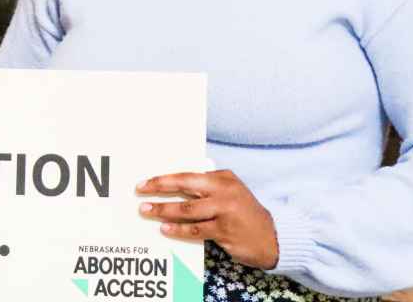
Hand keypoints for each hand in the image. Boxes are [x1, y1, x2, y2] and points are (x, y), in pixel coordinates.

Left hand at [138, 170, 278, 268]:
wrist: (271, 237)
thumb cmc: (244, 214)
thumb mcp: (229, 193)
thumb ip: (206, 188)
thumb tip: (172, 187)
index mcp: (222, 178)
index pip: (187, 175)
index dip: (164, 178)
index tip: (145, 182)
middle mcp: (224, 191)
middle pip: (185, 185)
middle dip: (160, 188)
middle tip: (141, 193)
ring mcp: (225, 211)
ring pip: (188, 209)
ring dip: (164, 211)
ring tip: (148, 211)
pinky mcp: (225, 230)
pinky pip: (197, 230)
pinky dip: (179, 230)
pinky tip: (166, 229)